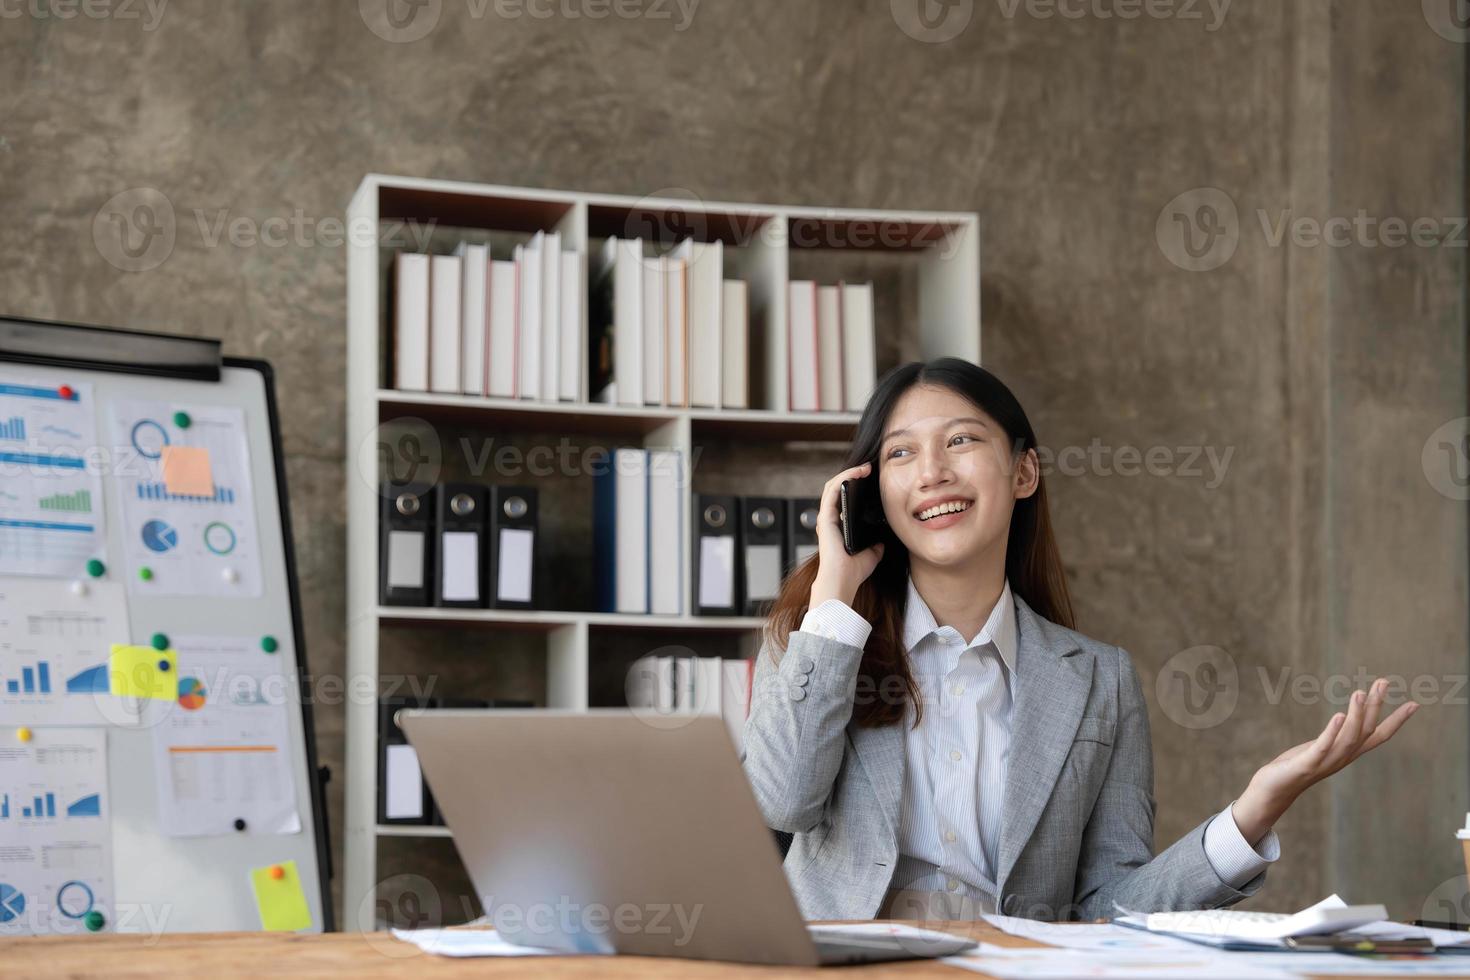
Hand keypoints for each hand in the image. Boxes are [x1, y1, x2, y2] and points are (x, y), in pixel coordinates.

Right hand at [808, 461, 884, 609]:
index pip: (844, 500)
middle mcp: (830, 520)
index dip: (855, 487)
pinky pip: (833, 490)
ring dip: (848, 473)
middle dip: (852, 476)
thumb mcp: (872, 555)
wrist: (843, 580)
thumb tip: (882, 541)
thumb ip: (875, 546)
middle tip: (869, 469)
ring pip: (833, 485)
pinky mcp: (825, 516)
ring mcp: (826, 517)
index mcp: (839, 527)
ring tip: (865, 468)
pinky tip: (857, 473)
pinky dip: (844, 478)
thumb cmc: (853, 571)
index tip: (871, 480)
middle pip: (838, 489)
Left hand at [1231, 678, 1418, 844]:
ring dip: (1356, 715)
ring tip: (1360, 693)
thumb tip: (1345, 718)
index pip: (1379, 735)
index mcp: (1348, 752)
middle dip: (1376, 706)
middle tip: (1383, 682)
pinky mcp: (1307, 764)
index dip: (1397, 721)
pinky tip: (1338, 715)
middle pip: (1365, 730)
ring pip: (1348, 738)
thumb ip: (1336, 736)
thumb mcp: (1322, 748)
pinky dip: (1332, 732)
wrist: (1274, 790)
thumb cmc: (1296, 766)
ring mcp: (1326, 762)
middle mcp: (1343, 758)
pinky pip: (1323, 747)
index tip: (1415, 704)